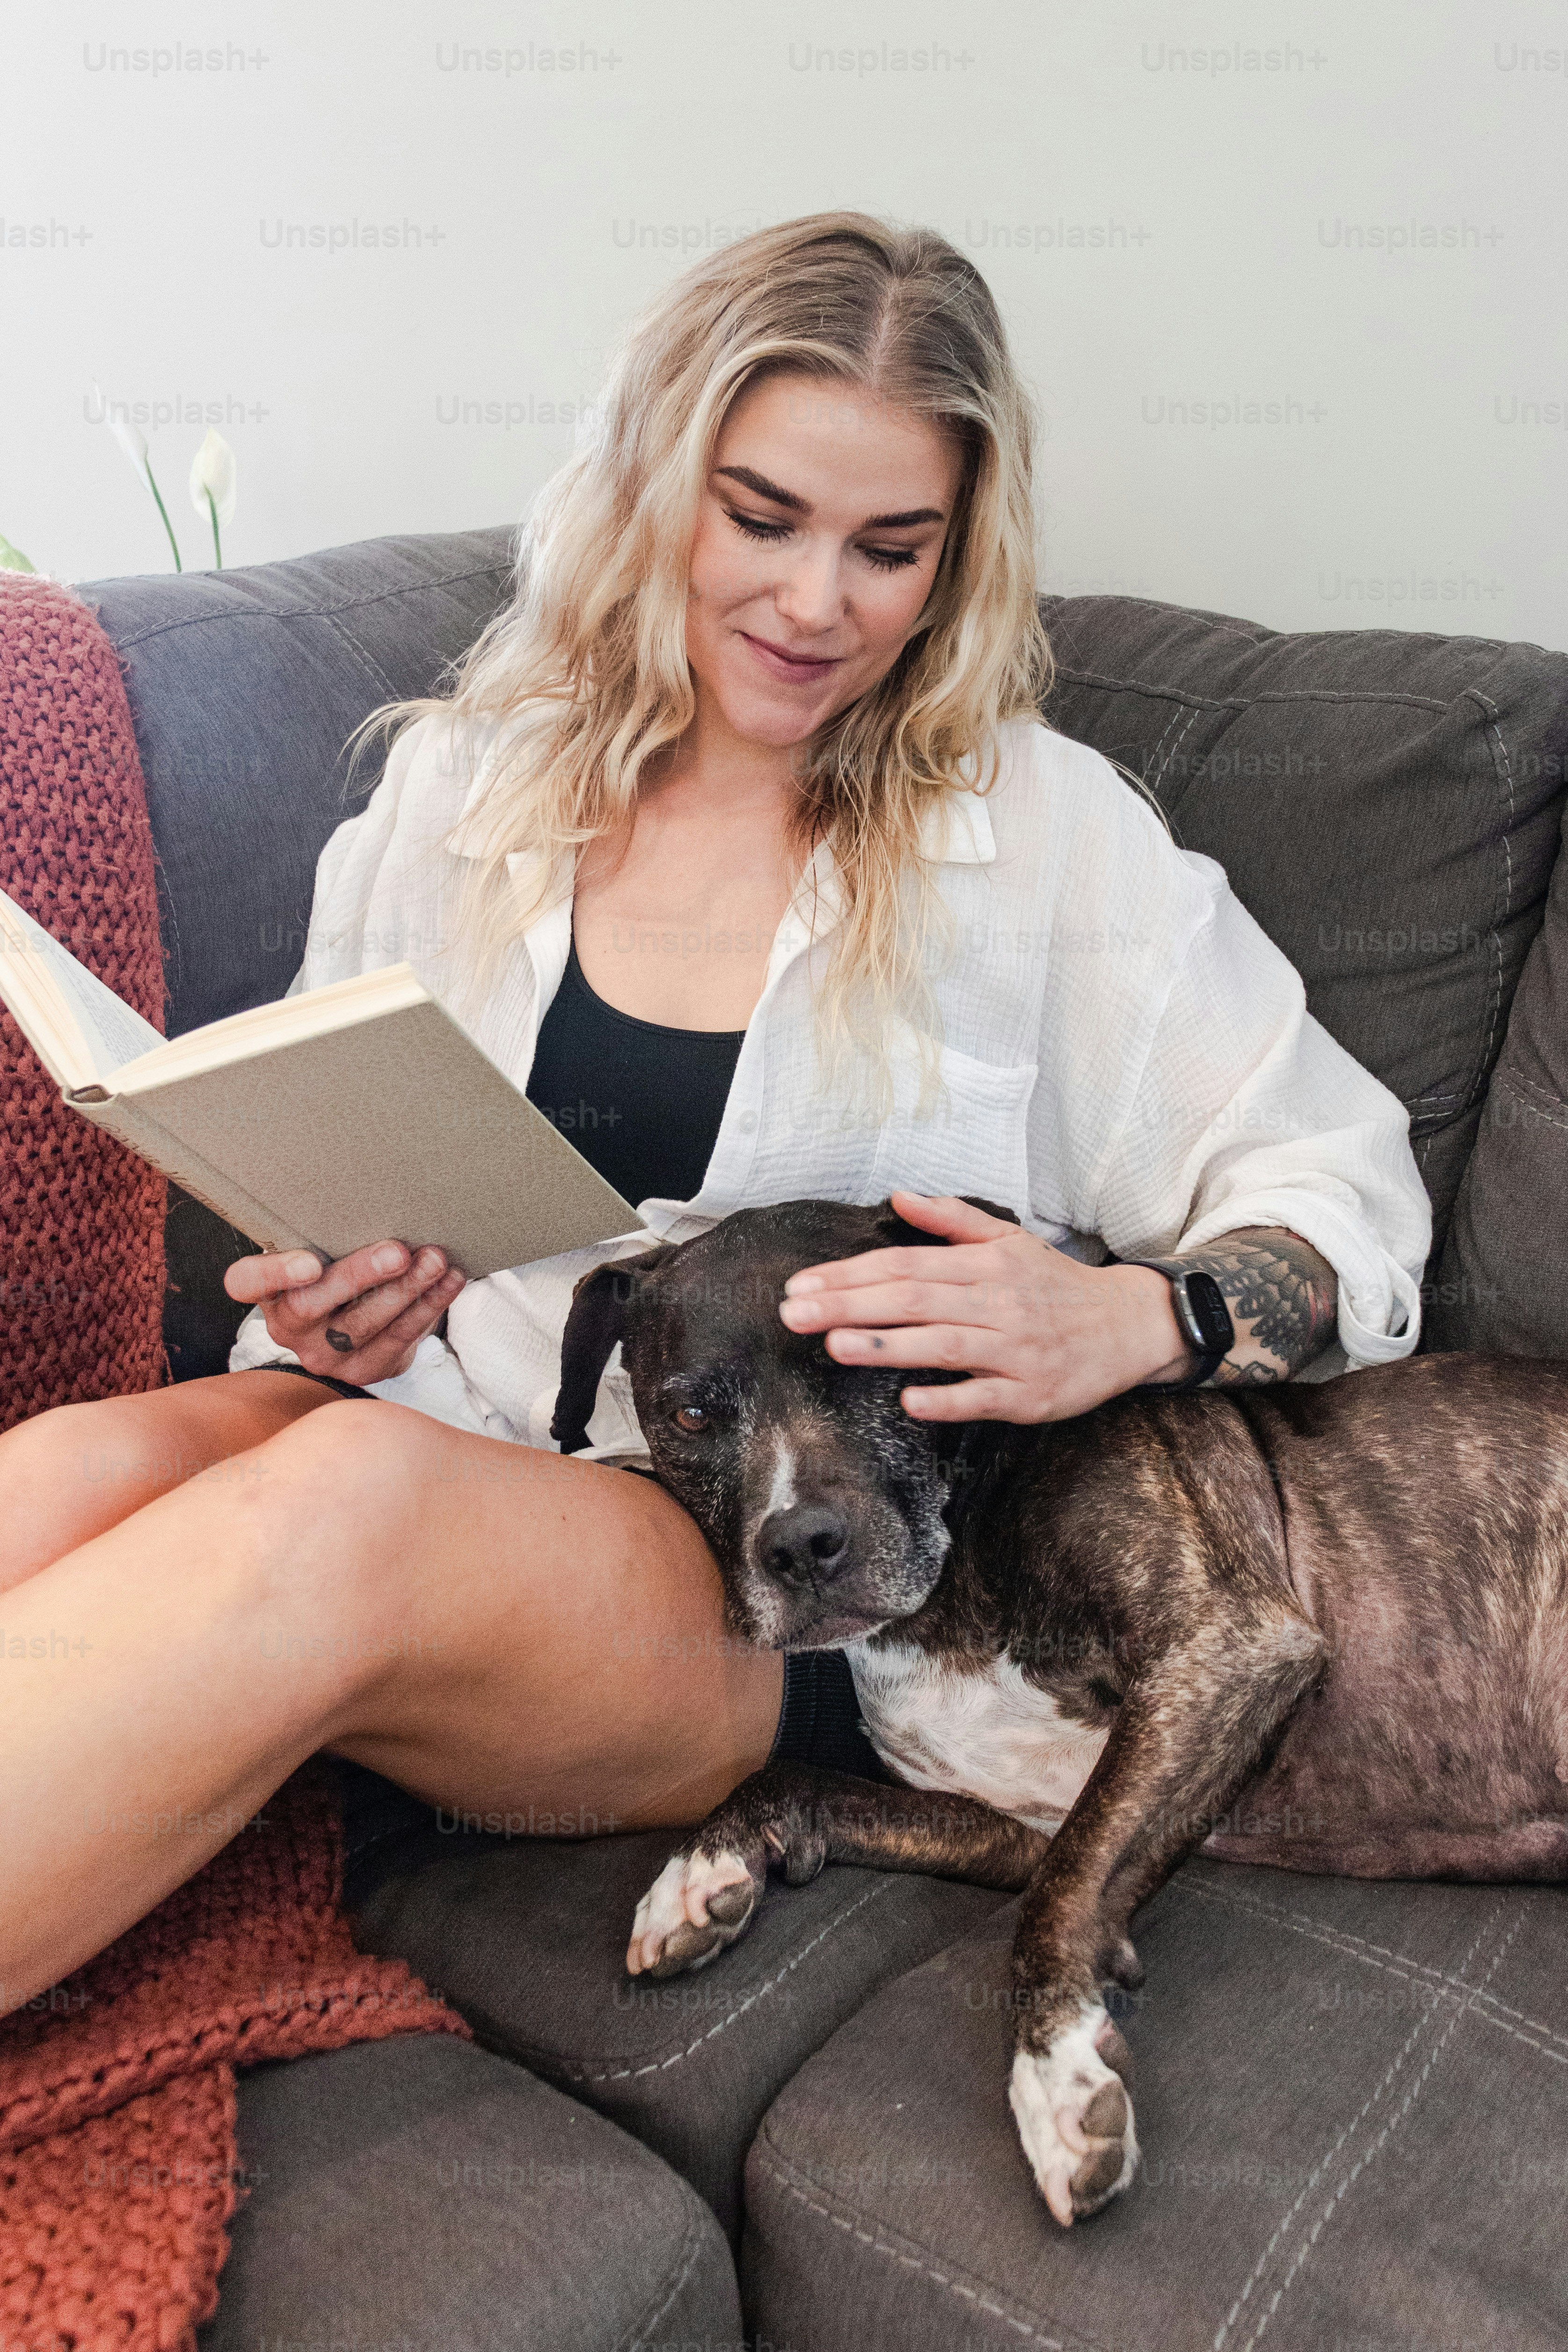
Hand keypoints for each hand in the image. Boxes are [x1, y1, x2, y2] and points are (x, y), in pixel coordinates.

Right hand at [224, 1239, 465, 1384]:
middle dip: (360, 1276)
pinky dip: (429, 1305)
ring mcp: (325, 1355)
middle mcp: (290, 1327)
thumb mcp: (322, 1249)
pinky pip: (399, 1339)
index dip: (274, 1274)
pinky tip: (449, 1280)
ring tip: (435, 1259)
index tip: (310, 1261)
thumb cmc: (337, 1269)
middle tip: (397, 1252)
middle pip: (314, 1305)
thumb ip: (329, 1229)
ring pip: (365, 1324)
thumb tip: (375, 1186)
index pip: (248, 1283)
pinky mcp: (364, 1370)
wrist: (355, 1328)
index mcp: (269, 1289)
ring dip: (407, 1289)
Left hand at [777, 1192, 1192, 1424]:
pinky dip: (948, 1398)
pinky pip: (984, 1397)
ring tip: (835, 1344)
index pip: (906, 1265)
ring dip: (888, 1345)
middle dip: (850, 1305)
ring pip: (945, 1345)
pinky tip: (910, 1401)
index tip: (802, 1284)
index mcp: (987, 1265)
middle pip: (915, 1300)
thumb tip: (897, 1196)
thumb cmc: (1057, 1286)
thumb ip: (952, 1219)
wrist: (1130, 1326)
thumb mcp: (1010, 1240)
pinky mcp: (1031, 1395)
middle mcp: (998, 1303)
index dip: (851, 1274)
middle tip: (794, 1312)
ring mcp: (1015, 1351)